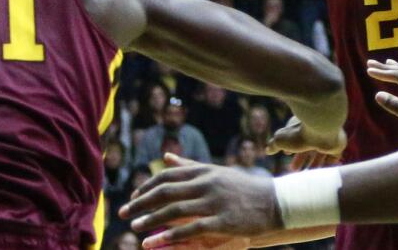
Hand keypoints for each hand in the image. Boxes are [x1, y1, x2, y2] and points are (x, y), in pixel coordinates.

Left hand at [122, 154, 275, 248]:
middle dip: (141, 202)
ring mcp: (215, 202)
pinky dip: (169, 235)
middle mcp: (207, 183)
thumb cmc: (243, 188)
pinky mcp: (222, 221)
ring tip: (134, 226)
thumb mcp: (216, 172)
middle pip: (165, 192)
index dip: (147, 186)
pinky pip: (190, 229)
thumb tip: (165, 156)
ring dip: (150, 219)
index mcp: (205, 171)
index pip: (168, 176)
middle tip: (123, 212)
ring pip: (174, 210)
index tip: (134, 196)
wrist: (273, 203)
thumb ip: (189, 167)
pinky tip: (154, 241)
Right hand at [266, 116, 345, 170]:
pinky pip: (332, 158)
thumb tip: (267, 150)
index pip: (296, 137)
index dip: (291, 148)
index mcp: (302, 126)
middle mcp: (315, 131)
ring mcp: (327, 137)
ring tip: (307, 177)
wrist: (322, 129)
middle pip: (307, 148)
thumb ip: (274, 145)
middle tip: (294, 170)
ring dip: (313, 165)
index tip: (286, 156)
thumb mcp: (281, 139)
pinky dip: (326, 166)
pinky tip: (321, 175)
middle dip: (301, 159)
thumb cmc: (299, 133)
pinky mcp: (337, 145)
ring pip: (320, 154)